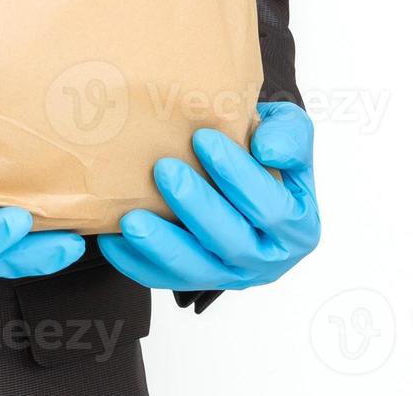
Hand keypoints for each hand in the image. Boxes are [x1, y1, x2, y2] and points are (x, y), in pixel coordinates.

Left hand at [98, 102, 318, 290]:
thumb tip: (267, 150)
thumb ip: (290, 135)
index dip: (238, 175)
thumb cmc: (265, 149)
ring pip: (197, 270)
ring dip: (162, 245)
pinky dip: (137, 263)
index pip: (270, 207)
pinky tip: (113, 239)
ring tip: (130, 218)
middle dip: (197, 206)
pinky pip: (165, 280)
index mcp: (299, 226)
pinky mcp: (198, 281)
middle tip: (163, 170)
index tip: (203, 138)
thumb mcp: (290, 132)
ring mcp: (232, 275)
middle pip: (233, 242)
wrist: (244, 171)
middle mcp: (270, 259)